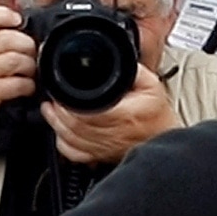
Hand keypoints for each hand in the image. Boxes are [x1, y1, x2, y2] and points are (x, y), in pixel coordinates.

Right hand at [0, 5, 36, 133]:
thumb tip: (20, 10)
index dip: (4, 15)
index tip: (19, 20)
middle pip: (8, 39)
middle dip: (28, 46)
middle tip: (31, 54)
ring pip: (15, 60)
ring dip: (29, 66)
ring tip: (28, 72)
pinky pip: (17, 83)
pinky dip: (27, 85)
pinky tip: (25, 87)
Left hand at [41, 67, 178, 165]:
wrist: (165, 137)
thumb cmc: (158, 115)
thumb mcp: (151, 85)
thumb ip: (132, 71)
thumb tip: (116, 58)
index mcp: (121, 116)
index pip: (84, 112)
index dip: (66, 103)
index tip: (60, 92)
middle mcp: (111, 135)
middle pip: (73, 125)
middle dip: (58, 111)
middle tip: (53, 99)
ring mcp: (104, 148)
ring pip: (70, 140)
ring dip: (56, 125)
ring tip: (51, 111)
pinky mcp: (101, 157)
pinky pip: (74, 154)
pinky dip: (63, 143)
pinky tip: (61, 132)